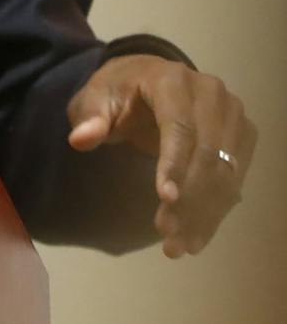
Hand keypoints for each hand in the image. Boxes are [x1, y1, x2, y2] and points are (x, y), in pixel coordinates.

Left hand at [67, 55, 256, 256]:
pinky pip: (234, 178)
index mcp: (173, 81)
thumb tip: (80, 138)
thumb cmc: (119, 92)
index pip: (179, 126)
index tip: (165, 199)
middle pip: (207, 153)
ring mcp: (232, 115)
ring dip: (204, 212)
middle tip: (167, 234)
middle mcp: (212, 95)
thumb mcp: (96, 98)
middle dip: (189, 198)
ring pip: (224, 171)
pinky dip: (215, 210)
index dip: (174, 163)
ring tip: (179, 245)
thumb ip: (90, 118)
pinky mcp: (242, 136)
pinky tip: (197, 236)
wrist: (147, 78)